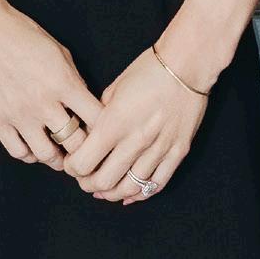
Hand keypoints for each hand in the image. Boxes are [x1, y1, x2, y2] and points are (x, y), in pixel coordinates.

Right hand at [0, 6, 106, 169]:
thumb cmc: (24, 37)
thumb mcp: (60, 53)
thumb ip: (75, 82)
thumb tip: (86, 108)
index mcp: (63, 83)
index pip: (97, 119)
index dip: (105, 129)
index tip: (102, 131)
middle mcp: (42, 103)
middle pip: (75, 144)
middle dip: (83, 149)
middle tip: (83, 150)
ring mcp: (18, 114)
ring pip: (46, 155)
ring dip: (57, 157)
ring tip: (59, 153)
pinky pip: (18, 152)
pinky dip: (30, 153)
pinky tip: (33, 146)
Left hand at [63, 46, 203, 206]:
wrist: (187, 64)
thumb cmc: (148, 71)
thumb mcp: (113, 89)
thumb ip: (99, 117)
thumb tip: (88, 138)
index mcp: (115, 122)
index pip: (84, 162)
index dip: (72, 168)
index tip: (71, 164)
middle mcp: (136, 140)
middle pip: (104, 181)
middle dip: (88, 185)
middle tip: (84, 179)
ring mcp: (160, 149)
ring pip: (130, 188)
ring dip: (112, 193)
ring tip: (104, 189)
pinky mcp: (178, 152)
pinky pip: (157, 184)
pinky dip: (140, 194)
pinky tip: (128, 194)